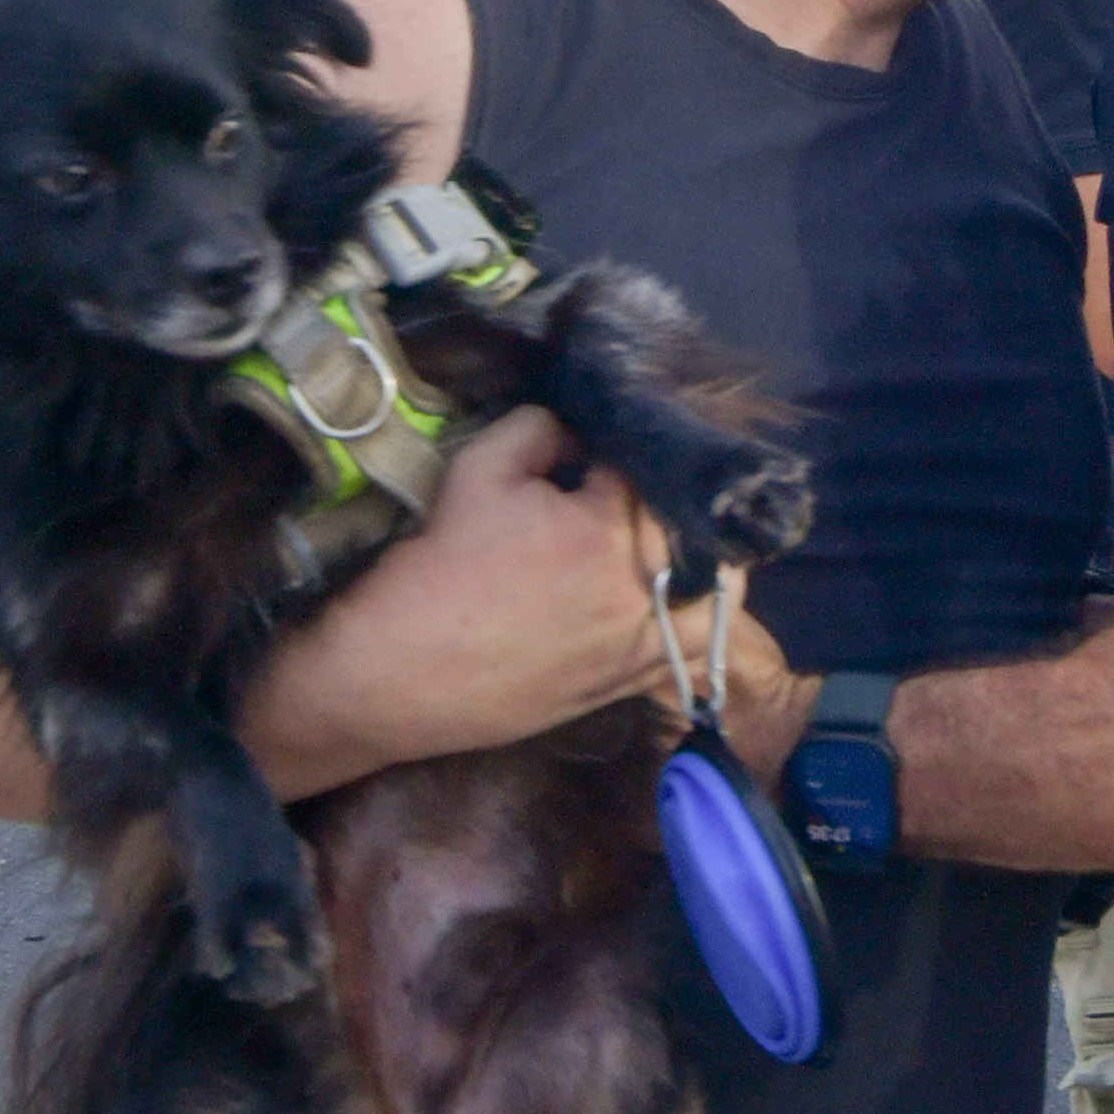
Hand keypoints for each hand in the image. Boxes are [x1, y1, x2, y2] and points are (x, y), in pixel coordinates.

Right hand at [257, 410, 731, 785]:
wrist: (398, 673)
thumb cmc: (437, 568)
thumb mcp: (477, 470)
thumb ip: (539, 430)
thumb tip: (578, 432)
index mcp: (606, 530)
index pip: (643, 468)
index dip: (624, 450)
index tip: (602, 451)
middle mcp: (639, 590)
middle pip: (690, 527)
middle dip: (666, 498)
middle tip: (636, 487)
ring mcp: (641, 645)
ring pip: (715, 596)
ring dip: (708, 562)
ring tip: (681, 542)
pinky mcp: (630, 683)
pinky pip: (693, 651)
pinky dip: (695, 618)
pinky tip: (678, 597)